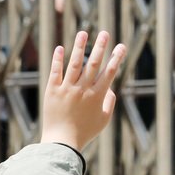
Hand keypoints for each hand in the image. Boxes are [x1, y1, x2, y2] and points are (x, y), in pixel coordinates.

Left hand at [41, 31, 126, 151]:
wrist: (62, 142)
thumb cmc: (85, 133)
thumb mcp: (103, 120)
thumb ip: (109, 102)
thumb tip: (110, 87)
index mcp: (97, 96)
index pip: (109, 72)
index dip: (116, 58)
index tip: (121, 46)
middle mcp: (83, 89)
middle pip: (93, 64)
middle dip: (100, 47)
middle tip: (104, 33)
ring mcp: (67, 89)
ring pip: (74, 64)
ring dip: (79, 47)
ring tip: (83, 33)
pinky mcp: (53, 91)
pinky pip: (56, 72)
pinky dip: (58, 60)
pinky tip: (60, 48)